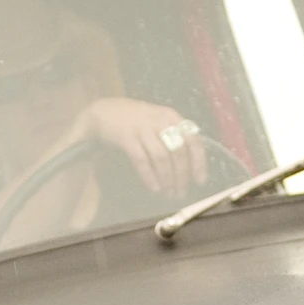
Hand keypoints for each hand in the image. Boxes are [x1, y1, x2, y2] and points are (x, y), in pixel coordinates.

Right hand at [70, 97, 205, 196]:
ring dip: (167, 178)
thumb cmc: (135, 119)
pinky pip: (141, 160)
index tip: (200, 181)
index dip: (198, 162)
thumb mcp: (158, 120)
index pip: (193, 140)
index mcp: (171, 117)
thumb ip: (173, 136)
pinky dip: (149, 176)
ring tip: (168, 193)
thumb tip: (188, 165)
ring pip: (161, 158)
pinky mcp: (126, 137)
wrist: (104, 111)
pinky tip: (154, 188)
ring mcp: (142, 128)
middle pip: (178, 152)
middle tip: (181, 193)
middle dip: (181, 176)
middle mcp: (160, 121)